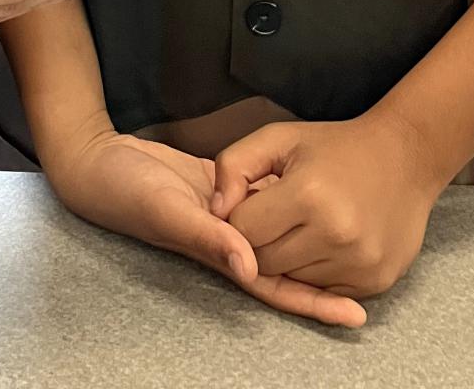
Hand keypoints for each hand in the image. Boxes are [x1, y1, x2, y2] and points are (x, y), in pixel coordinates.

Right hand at [45, 128, 365, 328]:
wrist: (101, 159)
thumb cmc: (126, 191)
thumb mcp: (167, 212)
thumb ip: (207, 238)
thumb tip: (251, 267)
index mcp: (217, 254)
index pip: (275, 285)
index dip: (313, 301)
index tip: (356, 313)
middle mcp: (226, 241)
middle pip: (285, 265)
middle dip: (325, 275)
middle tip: (373, 281)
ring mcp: (224, 215)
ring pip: (277, 231)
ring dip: (310, 236)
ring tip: (357, 238)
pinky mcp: (219, 189)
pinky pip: (261, 200)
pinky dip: (285, 200)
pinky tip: (313, 192)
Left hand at [212, 111, 443, 299]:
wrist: (406, 158)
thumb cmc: (334, 147)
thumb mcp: (278, 139)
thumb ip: (234, 166)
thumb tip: (215, 209)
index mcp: (308, 195)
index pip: (243, 230)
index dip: (239, 215)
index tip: (254, 201)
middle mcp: (335, 235)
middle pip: (264, 261)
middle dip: (259, 241)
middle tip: (276, 215)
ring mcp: (358, 264)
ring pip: (291, 281)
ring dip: (287, 259)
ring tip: (301, 225)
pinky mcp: (374, 283)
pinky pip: (321, 292)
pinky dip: (314, 273)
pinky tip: (323, 242)